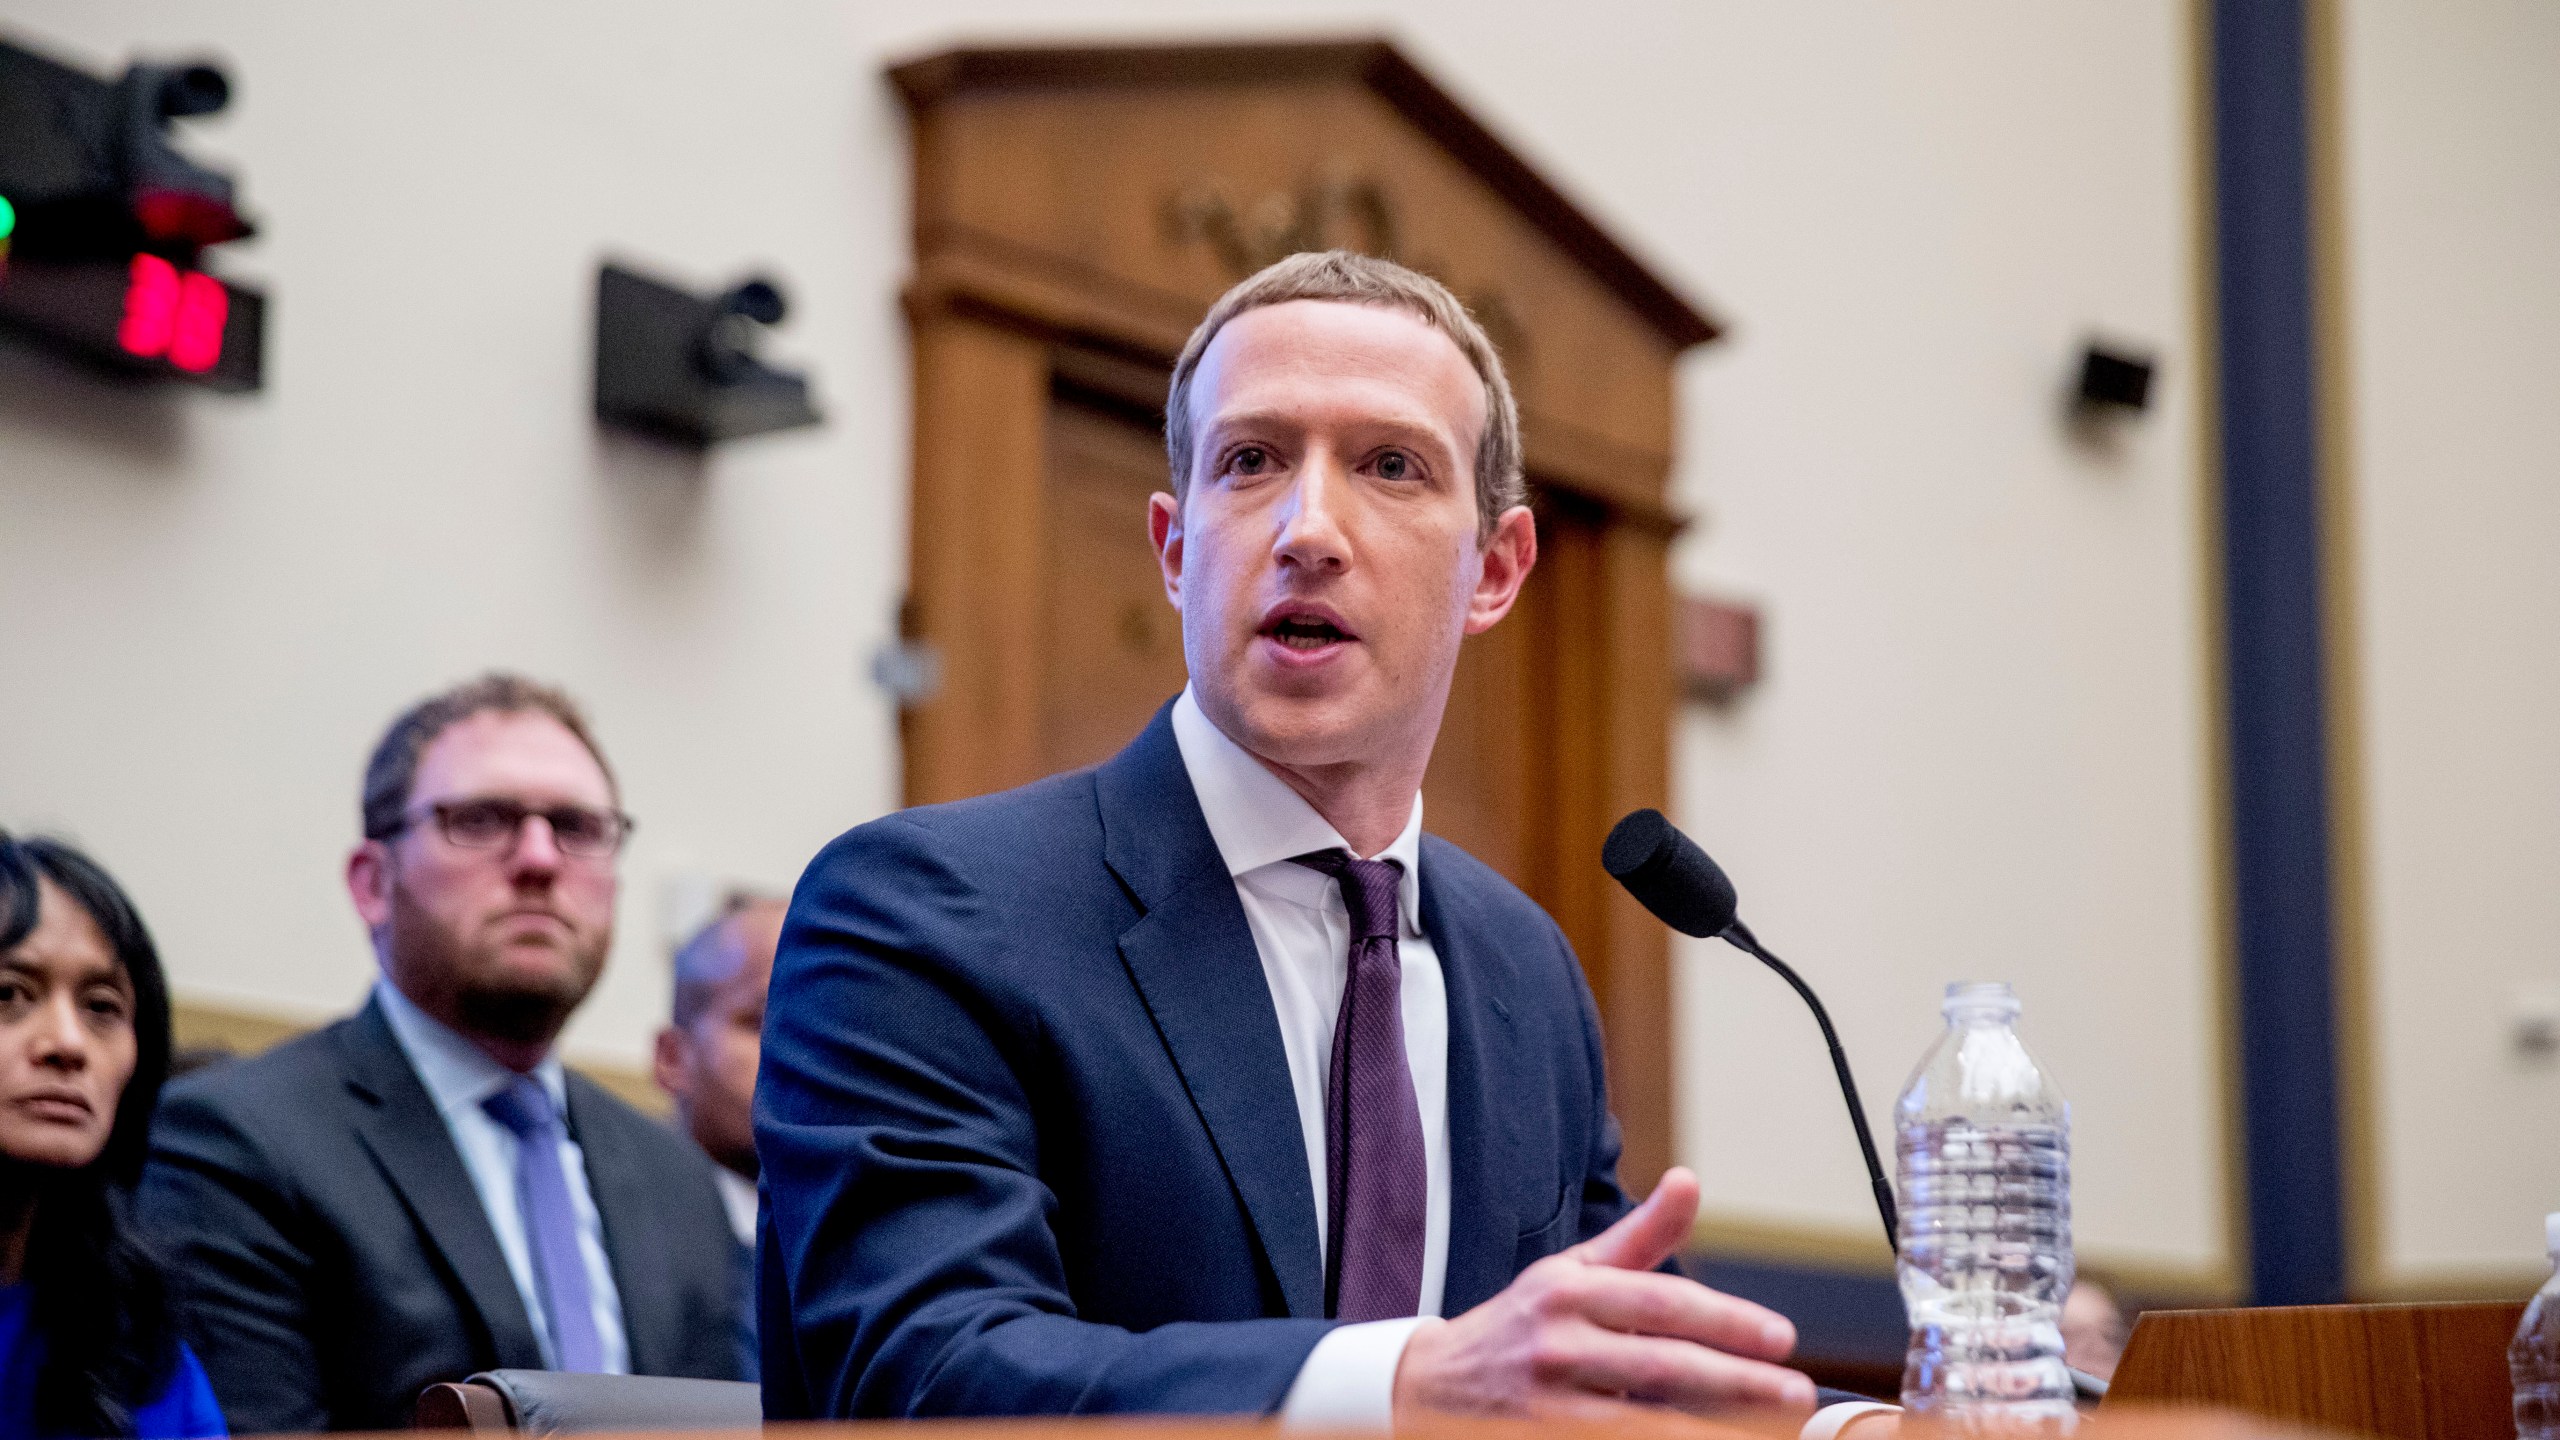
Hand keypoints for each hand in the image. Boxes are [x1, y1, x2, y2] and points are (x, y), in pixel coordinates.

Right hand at [1392, 1167, 1818, 1420]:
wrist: (1430, 1385)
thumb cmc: (1521, 1324)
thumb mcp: (1572, 1271)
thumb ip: (1640, 1236)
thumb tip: (1690, 1180)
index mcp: (1569, 1289)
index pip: (1662, 1303)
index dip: (1726, 1321)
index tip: (1782, 1338)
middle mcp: (1556, 1341)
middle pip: (1662, 1364)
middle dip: (1737, 1381)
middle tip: (1796, 1393)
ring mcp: (1544, 1400)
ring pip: (1643, 1418)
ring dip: (1709, 1425)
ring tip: (1765, 1428)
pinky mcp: (1537, 1438)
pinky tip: (1706, 1439)